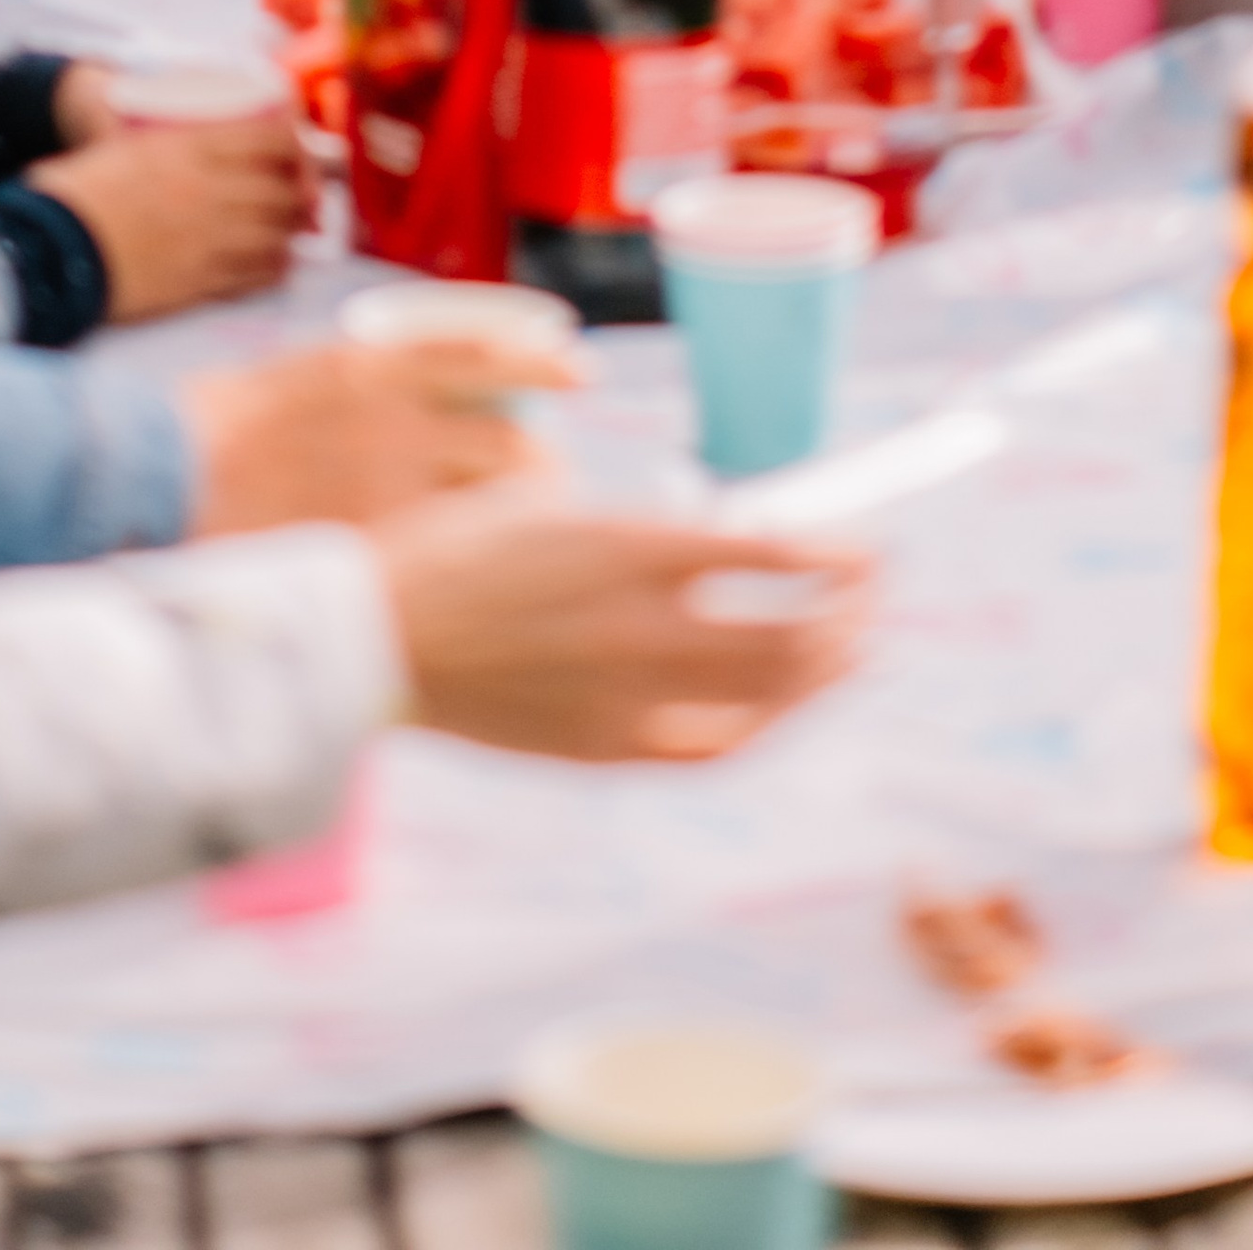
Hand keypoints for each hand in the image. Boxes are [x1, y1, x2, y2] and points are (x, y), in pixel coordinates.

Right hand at [27, 111, 315, 320]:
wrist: (47, 249)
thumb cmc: (75, 192)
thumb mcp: (125, 149)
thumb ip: (170, 149)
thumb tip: (204, 153)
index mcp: (191, 147)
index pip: (275, 140)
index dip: (298, 150)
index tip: (297, 160)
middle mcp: (210, 189)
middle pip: (286, 191)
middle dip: (301, 196)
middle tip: (301, 203)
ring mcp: (209, 237)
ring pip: (280, 234)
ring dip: (290, 234)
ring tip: (286, 234)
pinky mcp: (200, 280)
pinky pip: (260, 273)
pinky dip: (274, 267)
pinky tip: (270, 264)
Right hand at [182, 334, 575, 532]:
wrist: (169, 477)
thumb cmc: (229, 423)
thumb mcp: (310, 370)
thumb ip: (376, 377)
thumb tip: (443, 381)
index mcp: (379, 365)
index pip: (489, 358)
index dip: (544, 368)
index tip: (581, 372)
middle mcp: (398, 420)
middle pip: (506, 443)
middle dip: (541, 467)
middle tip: (555, 486)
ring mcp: (390, 486)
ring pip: (493, 503)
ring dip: (529, 518)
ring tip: (543, 538)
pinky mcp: (376, 539)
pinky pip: (454, 544)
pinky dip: (495, 549)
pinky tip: (522, 560)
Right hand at [380, 486, 872, 761]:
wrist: (378, 639)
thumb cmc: (458, 550)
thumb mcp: (556, 503)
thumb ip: (642, 528)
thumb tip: (718, 539)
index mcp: (634, 550)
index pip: (778, 558)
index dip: (841, 557)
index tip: (870, 550)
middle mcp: (645, 628)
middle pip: (790, 637)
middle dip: (850, 617)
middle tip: (875, 598)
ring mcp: (630, 699)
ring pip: (764, 701)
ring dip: (823, 675)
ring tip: (853, 652)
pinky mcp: (607, 750)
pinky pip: (712, 747)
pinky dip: (762, 725)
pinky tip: (782, 708)